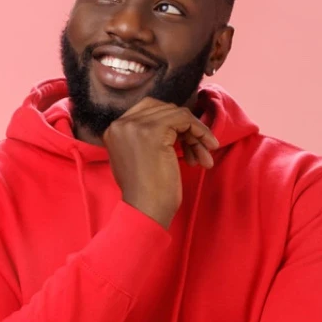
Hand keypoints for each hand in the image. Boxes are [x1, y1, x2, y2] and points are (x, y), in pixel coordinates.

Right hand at [102, 97, 218, 228]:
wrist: (145, 211)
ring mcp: (135, 125)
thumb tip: (175, 127)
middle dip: (185, 129)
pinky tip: (208, 147)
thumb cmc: (146, 193)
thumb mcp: (138, 158)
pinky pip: (184, 119)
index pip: (148, 111)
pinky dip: (200, 131)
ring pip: (176, 114)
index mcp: (114, 130)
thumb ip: (145, 138)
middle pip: (163, 110)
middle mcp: (121, 123)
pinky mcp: (154, 130)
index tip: (186, 144)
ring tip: (203, 157)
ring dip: (195, 134)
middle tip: (197, 151)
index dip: (172, 125)